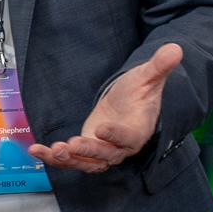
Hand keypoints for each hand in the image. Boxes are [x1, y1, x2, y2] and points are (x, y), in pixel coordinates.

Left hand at [29, 43, 182, 173]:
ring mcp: (103, 151)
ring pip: (87, 162)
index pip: (129, 137)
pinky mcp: (87, 151)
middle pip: (106, 155)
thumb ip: (159, 66)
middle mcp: (121, 146)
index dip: (116, 134)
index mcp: (138, 129)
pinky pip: (72, 159)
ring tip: (50, 151)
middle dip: (88, 151)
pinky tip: (37, 150)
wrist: (129, 104)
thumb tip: (175, 49)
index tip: (102, 129)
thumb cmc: (140, 92)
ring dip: (68, 159)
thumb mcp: (148, 77)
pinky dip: (54, 158)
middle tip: (71, 146)